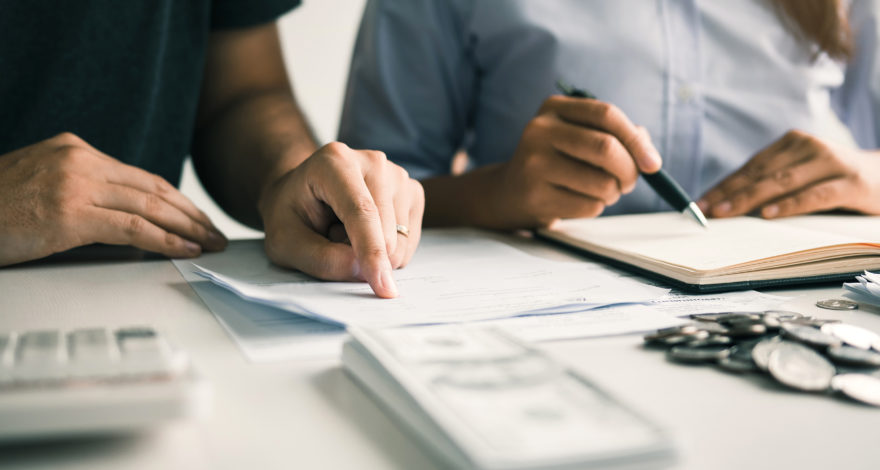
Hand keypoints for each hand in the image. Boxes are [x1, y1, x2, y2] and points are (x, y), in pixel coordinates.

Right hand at [0, 133, 226, 265]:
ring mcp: (75, 184)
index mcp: (74, 150)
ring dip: (187, 227)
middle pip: (152, 188)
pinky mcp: (70, 213)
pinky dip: (165, 240)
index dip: (176, 199)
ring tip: (210, 243)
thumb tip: (124, 214)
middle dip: (190, 213)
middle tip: (215, 232)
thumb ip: (80, 190)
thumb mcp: (40, 185)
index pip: (140, 176)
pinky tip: (186, 250)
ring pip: (149, 205)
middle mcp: (79, 160)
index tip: (197, 216)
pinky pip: (132, 228)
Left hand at [258, 142, 424, 298]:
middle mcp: (372, 162)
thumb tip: (364, 271)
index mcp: (335, 162)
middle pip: (386, 231)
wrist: (301, 194)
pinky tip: (366, 232)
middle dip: (361, 255)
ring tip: (345, 232)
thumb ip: (320, 259)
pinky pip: (409, 242)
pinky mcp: (412, 192)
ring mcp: (397, 175)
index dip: (372, 252)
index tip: (383, 287)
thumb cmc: (291, 215)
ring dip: (372, 253)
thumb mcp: (286, 243)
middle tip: (330, 237)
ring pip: (401, 241)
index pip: (361, 212)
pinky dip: (388, 251)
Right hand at [483, 95, 661, 228]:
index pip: (606, 115)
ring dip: (613, 192)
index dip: (636, 140)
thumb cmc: (556, 161)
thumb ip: (616, 136)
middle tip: (629, 182)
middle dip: (629, 171)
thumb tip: (648, 154)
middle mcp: (540, 130)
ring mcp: (534, 163)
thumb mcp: (579, 137)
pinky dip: (596, 207)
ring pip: (602, 182)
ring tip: (600, 191)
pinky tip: (578, 200)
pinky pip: (589, 206)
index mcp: (554, 108)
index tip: (653, 164)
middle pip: (606, 148)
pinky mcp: (535, 195)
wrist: (509, 191)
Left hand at [698, 130, 879, 218]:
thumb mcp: (802, 175)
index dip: (723, 186)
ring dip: (750, 199)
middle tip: (707, 212)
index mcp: (792, 143)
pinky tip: (769, 214)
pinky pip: (815, 195)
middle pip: (761, 174)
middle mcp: (809, 147)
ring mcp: (831, 162)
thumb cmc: (835, 180)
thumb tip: (726, 204)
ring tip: (728, 214)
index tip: (700, 204)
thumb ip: (772, 183)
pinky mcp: (851, 183)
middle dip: (730, 194)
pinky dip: (790, 205)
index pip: (750, 167)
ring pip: (782, 182)